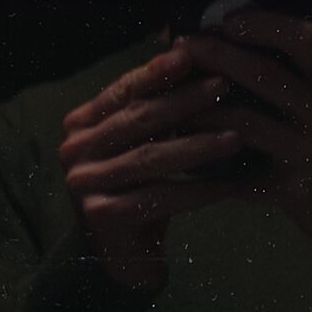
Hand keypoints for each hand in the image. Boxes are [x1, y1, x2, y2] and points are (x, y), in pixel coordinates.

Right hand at [58, 44, 243, 291]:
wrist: (122, 259)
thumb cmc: (138, 192)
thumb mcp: (140, 144)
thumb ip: (152, 108)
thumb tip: (188, 52)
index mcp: (79, 125)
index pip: (124, 91)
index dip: (159, 71)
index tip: (194, 54)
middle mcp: (74, 152)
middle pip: (139, 119)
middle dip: (186, 101)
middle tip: (225, 86)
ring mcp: (85, 185)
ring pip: (153, 158)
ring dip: (199, 145)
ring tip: (237, 136)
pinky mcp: (104, 216)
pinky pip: (162, 198)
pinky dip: (199, 191)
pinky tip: (230, 186)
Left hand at [177, 9, 311, 248]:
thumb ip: (306, 72)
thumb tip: (246, 33)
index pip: (305, 39)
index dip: (262, 24)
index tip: (226, 20)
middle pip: (268, 74)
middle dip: (218, 55)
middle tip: (184, 47)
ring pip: (247, 123)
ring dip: (204, 110)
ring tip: (175, 100)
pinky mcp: (296, 190)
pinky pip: (242, 174)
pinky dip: (211, 164)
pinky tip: (187, 155)